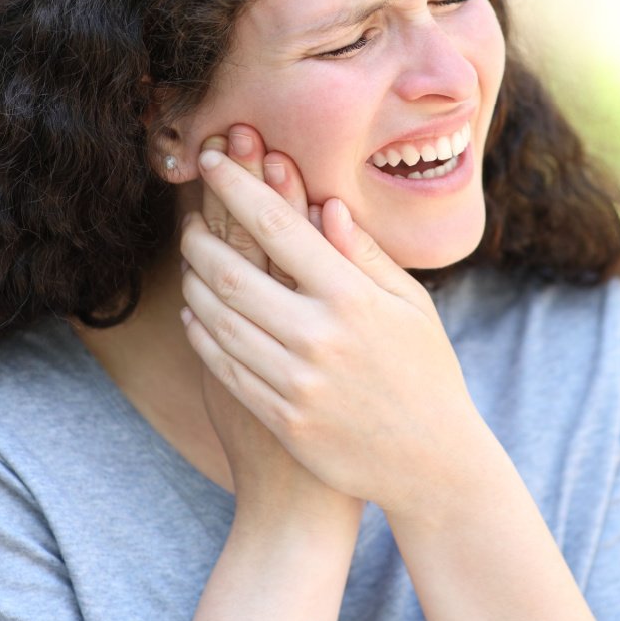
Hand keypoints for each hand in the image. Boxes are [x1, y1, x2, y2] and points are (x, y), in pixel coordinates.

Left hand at [179, 144, 491, 517]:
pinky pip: (225, 367)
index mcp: (353, 296)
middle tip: (188, 219)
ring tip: (191, 262)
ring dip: (194, 284)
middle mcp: (320, 336)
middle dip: (200, 237)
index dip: (236, 185)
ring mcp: (297, 381)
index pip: (278, 225)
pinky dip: (202, 334)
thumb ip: (366, 254)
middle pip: (232, 272)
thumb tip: (325, 204)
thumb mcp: (410, 304)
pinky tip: (196, 314)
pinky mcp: (282, 418)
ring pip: (218, 320)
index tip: (211, 158)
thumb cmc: (425, 370)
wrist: (431, 462)